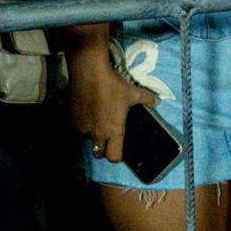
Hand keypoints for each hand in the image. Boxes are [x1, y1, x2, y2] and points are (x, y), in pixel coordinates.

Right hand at [68, 46, 158, 163]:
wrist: (89, 73)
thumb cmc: (113, 86)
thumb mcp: (133, 92)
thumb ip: (147, 99)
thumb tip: (157, 101)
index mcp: (113, 131)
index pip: (114, 157)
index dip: (117, 157)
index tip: (119, 149)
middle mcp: (97, 134)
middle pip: (99, 154)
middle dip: (103, 150)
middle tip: (109, 138)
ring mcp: (83, 128)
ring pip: (88, 139)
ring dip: (93, 135)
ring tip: (98, 120)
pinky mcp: (72, 120)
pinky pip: (79, 128)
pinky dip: (84, 124)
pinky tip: (88, 112)